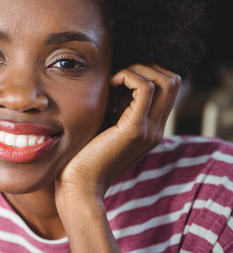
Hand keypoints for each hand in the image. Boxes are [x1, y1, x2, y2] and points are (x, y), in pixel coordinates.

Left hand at [56, 64, 181, 199]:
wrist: (78, 185)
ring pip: (167, 80)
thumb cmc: (82, 155)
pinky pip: (146, 88)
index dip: (146, 73)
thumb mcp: (103, 124)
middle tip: (117, 75)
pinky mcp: (135, 130)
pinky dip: (128, 76)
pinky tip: (109, 83)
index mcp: (150, 128)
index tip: (117, 79)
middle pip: (174, 81)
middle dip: (146, 67)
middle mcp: (156, 128)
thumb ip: (114, 106)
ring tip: (113, 79)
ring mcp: (149, 129)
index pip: (168, 88)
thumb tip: (113, 78)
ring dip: (138, 69)